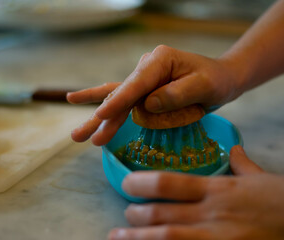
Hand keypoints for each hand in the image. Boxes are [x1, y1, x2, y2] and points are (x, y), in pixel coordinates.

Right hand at [67, 45, 242, 145]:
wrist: (221, 78)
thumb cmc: (215, 81)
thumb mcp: (203, 86)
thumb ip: (176, 94)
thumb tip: (147, 105)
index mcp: (159, 60)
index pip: (136, 84)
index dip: (118, 101)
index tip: (101, 115)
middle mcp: (146, 66)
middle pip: (119, 93)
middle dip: (101, 116)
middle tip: (80, 135)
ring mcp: (143, 78)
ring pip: (116, 99)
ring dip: (98, 119)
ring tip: (78, 136)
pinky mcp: (144, 90)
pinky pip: (122, 100)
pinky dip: (106, 108)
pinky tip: (88, 110)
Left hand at [108, 145, 283, 239]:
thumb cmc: (281, 202)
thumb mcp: (261, 180)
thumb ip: (242, 165)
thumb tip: (234, 149)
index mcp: (217, 189)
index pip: (169, 182)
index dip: (141, 183)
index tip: (126, 184)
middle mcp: (210, 212)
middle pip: (160, 212)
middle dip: (136, 214)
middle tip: (126, 215)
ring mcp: (215, 236)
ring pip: (166, 235)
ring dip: (138, 238)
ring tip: (117, 237)